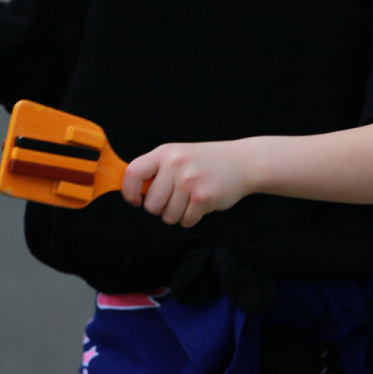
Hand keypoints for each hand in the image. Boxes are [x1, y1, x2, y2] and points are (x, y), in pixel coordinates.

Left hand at [121, 139, 255, 227]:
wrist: (243, 162)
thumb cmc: (206, 162)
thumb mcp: (179, 155)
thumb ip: (157, 170)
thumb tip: (133, 193)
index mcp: (165, 153)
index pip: (133, 173)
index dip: (130, 192)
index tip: (137, 200)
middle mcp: (175, 164)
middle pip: (151, 205)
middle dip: (161, 208)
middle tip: (177, 197)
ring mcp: (189, 181)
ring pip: (168, 216)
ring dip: (178, 214)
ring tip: (191, 198)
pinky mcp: (203, 197)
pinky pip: (186, 221)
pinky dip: (192, 218)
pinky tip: (202, 203)